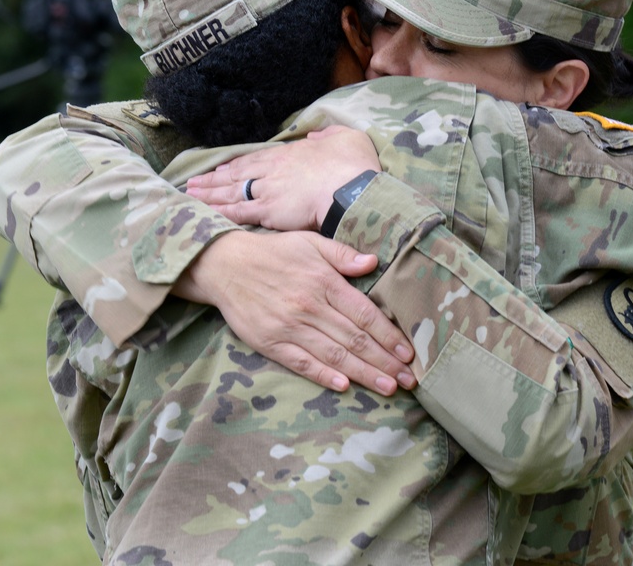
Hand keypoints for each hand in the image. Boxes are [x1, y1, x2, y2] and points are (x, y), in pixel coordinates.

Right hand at [173, 229, 414, 395]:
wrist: (224, 265)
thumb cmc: (274, 252)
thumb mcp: (310, 243)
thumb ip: (343, 254)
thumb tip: (374, 263)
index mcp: (324, 282)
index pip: (365, 314)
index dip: (389, 335)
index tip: (408, 353)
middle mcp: (310, 306)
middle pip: (355, 339)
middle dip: (385, 362)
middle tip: (408, 380)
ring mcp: (289, 326)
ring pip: (334, 355)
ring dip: (364, 374)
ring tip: (388, 388)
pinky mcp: (270, 342)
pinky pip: (301, 363)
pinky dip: (323, 376)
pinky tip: (345, 387)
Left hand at [185, 126, 381, 229]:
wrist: (352, 188)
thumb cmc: (354, 165)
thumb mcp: (347, 138)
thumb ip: (329, 136)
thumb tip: (316, 136)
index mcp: (290, 154)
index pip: (256, 160)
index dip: (237, 166)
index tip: (222, 169)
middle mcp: (273, 170)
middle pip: (237, 174)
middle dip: (214, 180)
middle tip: (194, 183)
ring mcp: (268, 190)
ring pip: (232, 192)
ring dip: (210, 194)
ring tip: (189, 196)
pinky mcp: (268, 212)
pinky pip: (237, 212)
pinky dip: (220, 212)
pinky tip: (205, 213)